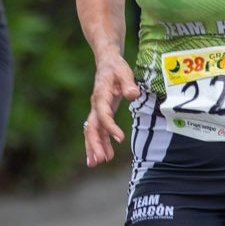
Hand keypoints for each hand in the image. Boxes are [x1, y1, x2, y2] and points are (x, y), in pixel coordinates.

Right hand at [83, 51, 140, 166]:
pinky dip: (100, 142)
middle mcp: (96, 104)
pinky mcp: (100, 112)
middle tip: (98, 160)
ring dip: (93, 147)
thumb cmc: (116, 67)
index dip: (110, 128)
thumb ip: (128, 83)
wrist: (106, 61)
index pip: (103, 115)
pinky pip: (98, 130)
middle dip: (94, 144)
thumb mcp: (124, 72)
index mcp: (101, 95)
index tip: (120, 139)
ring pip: (91, 131)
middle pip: (92, 127)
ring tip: (95, 163)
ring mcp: (97, 109)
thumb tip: (133, 94)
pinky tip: (105, 155)